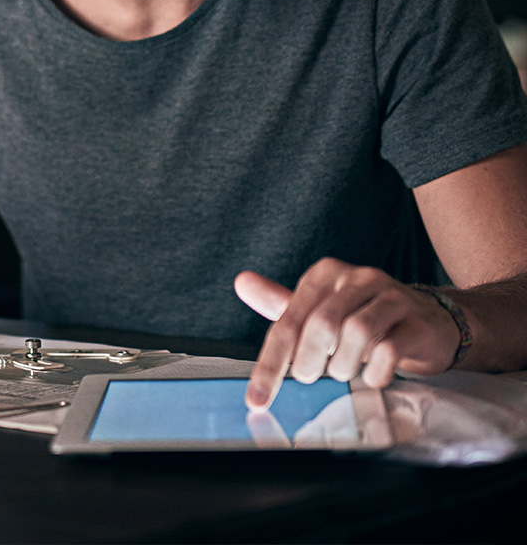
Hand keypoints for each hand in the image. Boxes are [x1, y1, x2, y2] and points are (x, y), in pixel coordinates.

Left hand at [234, 258, 462, 409]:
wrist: (431, 322)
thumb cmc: (364, 317)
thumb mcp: (320, 309)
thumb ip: (281, 302)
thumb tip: (241, 282)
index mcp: (325, 275)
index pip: (288, 318)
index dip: (271, 363)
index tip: (257, 398)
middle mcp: (357, 278)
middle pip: (321, 323)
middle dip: (310, 361)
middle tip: (310, 376)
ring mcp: (390, 297)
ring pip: (355, 333)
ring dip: (344, 365)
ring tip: (344, 372)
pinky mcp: (416, 322)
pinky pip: (390, 349)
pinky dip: (374, 371)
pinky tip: (372, 375)